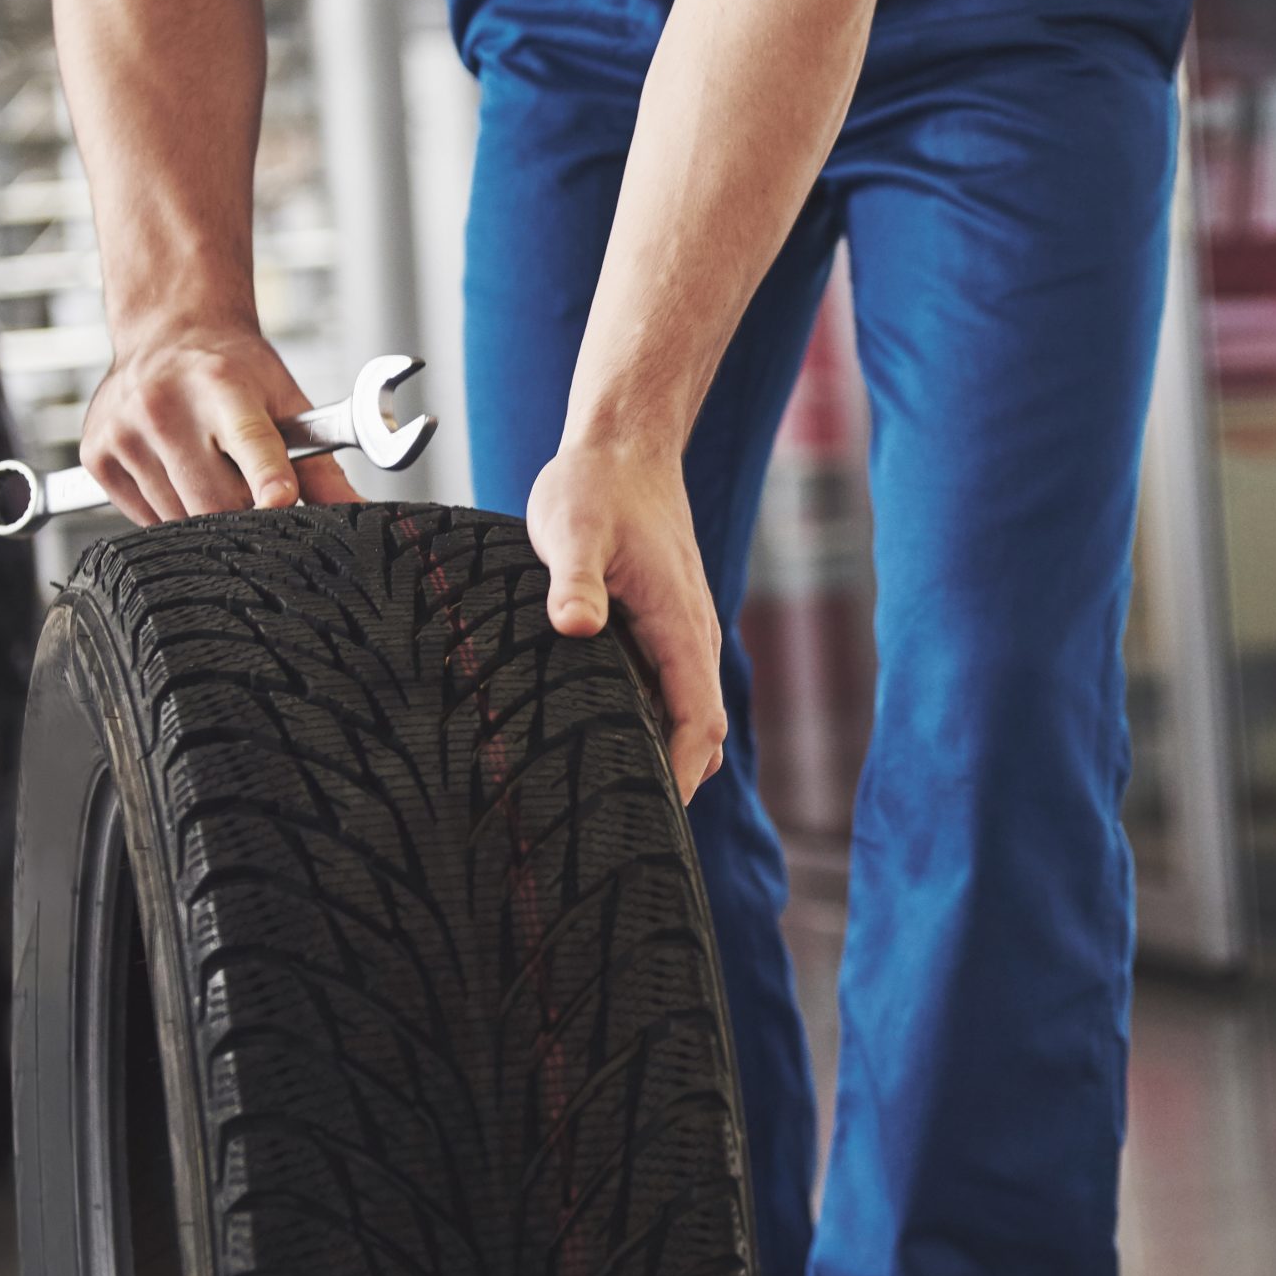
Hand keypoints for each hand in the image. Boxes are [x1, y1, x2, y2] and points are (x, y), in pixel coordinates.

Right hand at [80, 323, 362, 524]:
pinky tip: (178, 473)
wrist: (168, 331)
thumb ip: (321, 464)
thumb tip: (358, 512)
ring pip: (178, 519)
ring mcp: (124, 433)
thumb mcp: (285, 402)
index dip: (266, 475)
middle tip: (255, 495)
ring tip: (212, 470)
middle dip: (244, 515)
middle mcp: (165, 406)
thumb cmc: (233, 370)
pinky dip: (170, 512)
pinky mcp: (97, 456)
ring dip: (205, 517)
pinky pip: (145, 518)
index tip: (279, 499)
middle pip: (214, 501)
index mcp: (222, 387)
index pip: (249, 440)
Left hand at [524, 441, 727, 801]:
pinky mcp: (666, 623)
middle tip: (622, 831)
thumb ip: (574, 580)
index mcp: (680, 626)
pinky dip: (659, 724)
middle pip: (702, 730)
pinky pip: (675, 689)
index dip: (683, 776)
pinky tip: (611, 738)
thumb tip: (573, 626)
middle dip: (676, 782)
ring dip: (668, 755)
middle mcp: (693, 636)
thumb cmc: (596, 486)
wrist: (626, 444)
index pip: (700, 723)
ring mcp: (682, 630)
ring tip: (616, 800)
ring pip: (690, 711)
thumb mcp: (573, 528)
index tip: (651, 819)